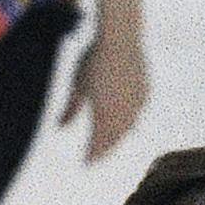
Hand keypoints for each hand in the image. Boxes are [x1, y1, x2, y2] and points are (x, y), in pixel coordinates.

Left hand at [58, 31, 147, 161]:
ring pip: (128, 128)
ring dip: (118, 137)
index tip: (86, 165)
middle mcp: (123, 112)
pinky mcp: (145, 92)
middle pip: (114, 139)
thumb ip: (70, 109)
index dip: (92, 155)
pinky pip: (137, 113)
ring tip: (110, 143)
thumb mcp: (77, 85)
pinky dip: (130, 121)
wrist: (121, 39)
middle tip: (96, 158)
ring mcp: (136, 103)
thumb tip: (59, 128)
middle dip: (105, 149)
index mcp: (104, 113)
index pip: (98, 143)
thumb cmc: (93, 60)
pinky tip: (128, 121)